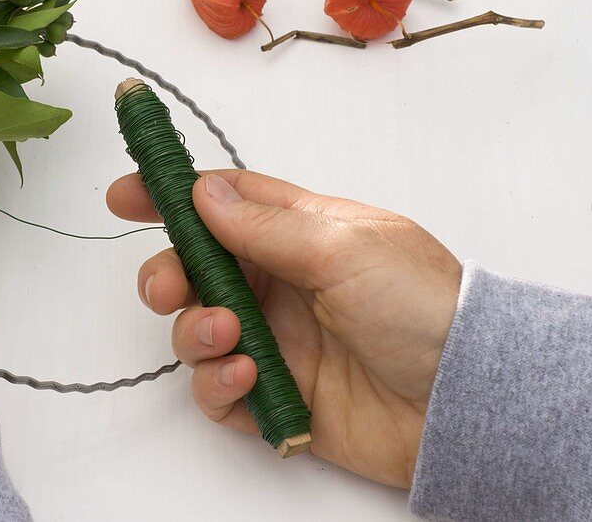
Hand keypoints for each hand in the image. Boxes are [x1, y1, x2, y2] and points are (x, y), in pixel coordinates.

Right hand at [107, 170, 460, 487]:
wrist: (466, 400)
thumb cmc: (421, 306)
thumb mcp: (342, 246)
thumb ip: (264, 224)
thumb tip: (202, 190)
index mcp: (299, 233)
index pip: (222, 203)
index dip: (171, 195)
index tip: (125, 196)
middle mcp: (280, 284)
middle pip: (194, 270)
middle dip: (167, 275)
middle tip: (169, 287)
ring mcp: (276, 340)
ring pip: (196, 330)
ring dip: (194, 332)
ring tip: (230, 336)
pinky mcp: (276, 396)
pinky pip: (218, 390)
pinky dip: (218, 384)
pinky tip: (248, 376)